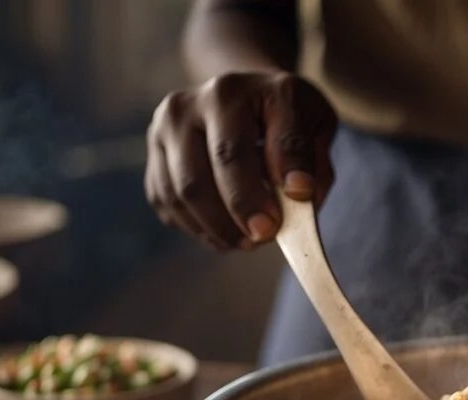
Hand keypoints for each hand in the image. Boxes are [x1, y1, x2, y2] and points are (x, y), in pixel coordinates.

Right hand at [145, 71, 335, 250]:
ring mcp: (170, 123)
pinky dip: (196, 227)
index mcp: (249, 89)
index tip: (290, 211)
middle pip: (217, 165)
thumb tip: (299, 194)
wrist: (240, 97)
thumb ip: (313, 162)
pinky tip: (223, 234)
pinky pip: (167, 200)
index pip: (267, 139)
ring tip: (246, 242)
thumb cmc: (283, 118)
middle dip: (242, 209)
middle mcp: (202, 99)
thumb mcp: (315, 126)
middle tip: (264, 236)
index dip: (279, 178)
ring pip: (185, 189)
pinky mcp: (153, 148)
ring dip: (218, 227)